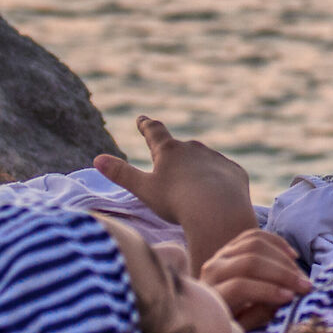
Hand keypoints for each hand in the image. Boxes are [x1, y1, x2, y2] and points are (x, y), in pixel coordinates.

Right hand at [95, 116, 256, 266]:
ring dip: (199, 169)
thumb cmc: (176, 201)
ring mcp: (217, 159)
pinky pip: (224, 175)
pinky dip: (219, 182)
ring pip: (205, 161)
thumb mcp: (144, 189)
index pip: (154, 132)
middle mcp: (194, 149)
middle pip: (182, 148)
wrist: (219, 212)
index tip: (142, 119)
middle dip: (176, 153)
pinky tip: (219, 195)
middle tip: (172, 159)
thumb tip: (97, 160)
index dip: (147, 126)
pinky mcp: (235, 173)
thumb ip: (121, 174)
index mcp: (169, 151)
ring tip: (196, 187)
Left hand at [199, 227, 309, 328]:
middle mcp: (213, 271)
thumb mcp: (243, 327)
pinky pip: (256, 235)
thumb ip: (261, 314)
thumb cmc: (232, 322)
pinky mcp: (232, 244)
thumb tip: (287, 299)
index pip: (240, 287)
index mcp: (213, 296)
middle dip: (282, 274)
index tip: (291, 298)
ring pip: (255, 244)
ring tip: (300, 275)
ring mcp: (221, 254)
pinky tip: (293, 257)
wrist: (215, 306)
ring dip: (283, 259)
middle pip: (250, 262)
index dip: (267, 291)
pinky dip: (277, 243)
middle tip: (305, 286)